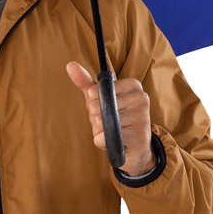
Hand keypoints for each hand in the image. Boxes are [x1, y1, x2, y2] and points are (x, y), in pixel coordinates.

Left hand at [66, 61, 154, 175]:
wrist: (132, 148)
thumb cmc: (114, 119)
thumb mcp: (100, 99)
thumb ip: (86, 83)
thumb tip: (70, 65)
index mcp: (133, 85)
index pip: (101, 89)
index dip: (94, 99)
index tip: (101, 105)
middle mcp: (142, 98)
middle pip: (100, 106)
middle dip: (95, 117)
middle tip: (106, 122)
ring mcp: (143, 118)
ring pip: (103, 123)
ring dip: (98, 131)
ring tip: (110, 133)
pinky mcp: (140, 137)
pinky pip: (107, 138)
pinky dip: (102, 142)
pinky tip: (113, 142)